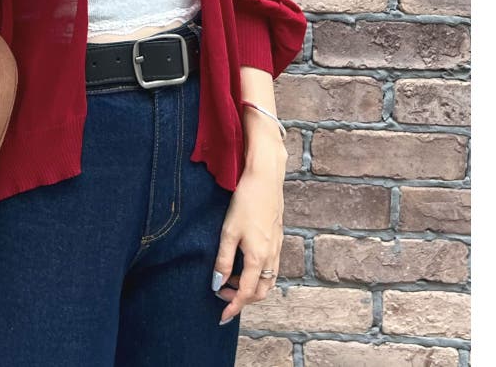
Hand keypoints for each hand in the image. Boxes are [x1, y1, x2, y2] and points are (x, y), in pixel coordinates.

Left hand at [211, 152, 285, 324]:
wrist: (265, 179)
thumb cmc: (246, 202)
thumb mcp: (229, 232)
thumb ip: (223, 260)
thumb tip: (217, 284)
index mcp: (259, 258)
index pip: (247, 294)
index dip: (234, 307)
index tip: (222, 317)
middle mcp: (271, 256)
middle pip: (261, 292)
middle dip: (243, 299)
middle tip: (223, 295)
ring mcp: (277, 247)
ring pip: (268, 280)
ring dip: (251, 287)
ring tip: (231, 279)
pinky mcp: (278, 237)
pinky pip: (271, 267)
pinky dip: (259, 274)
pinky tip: (245, 263)